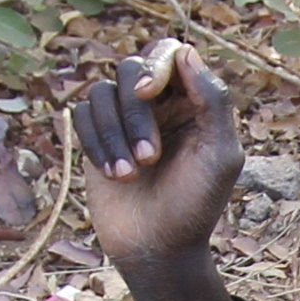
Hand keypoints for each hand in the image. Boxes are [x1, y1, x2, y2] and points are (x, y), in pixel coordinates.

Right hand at [73, 42, 242, 275]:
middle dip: (135, 112)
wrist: (159, 248)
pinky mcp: (95, 138)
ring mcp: (123, 119)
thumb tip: (186, 52)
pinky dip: (94, 142)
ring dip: (113, 134)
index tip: (148, 92)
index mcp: (192, 100)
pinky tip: (113, 176)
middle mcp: (157, 103)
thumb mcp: (219, 154)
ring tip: (130, 175)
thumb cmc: (195, 204)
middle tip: (149, 157)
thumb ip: (213, 101)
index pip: (169, 53)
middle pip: (130, 68)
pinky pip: (80, 114)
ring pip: (102, 92)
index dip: (155, 64)